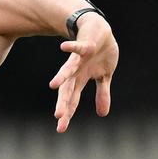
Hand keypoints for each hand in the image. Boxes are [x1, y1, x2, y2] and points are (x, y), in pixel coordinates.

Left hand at [49, 15, 118, 131]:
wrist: (98, 29)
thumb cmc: (99, 54)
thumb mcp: (104, 76)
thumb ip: (101, 94)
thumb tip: (103, 115)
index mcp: (80, 80)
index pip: (72, 100)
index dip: (67, 113)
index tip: (60, 129)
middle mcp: (76, 71)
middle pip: (67, 89)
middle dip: (63, 102)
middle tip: (58, 116)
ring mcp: (79, 58)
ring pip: (69, 69)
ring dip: (62, 76)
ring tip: (53, 85)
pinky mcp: (85, 45)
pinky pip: (78, 46)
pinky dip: (72, 47)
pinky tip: (62, 47)